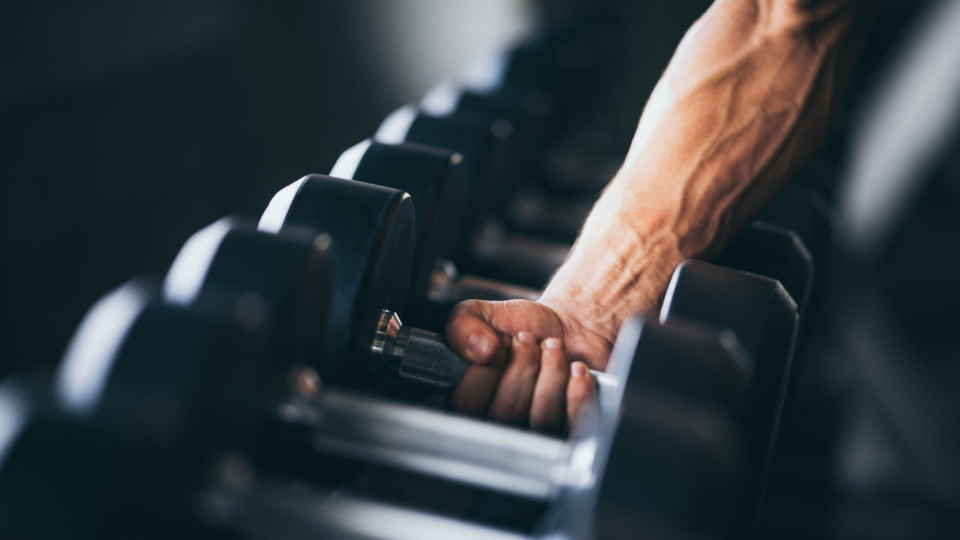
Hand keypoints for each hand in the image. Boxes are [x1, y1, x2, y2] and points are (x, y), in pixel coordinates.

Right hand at [445, 298, 611, 433]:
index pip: (465, 405)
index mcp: (468, 404)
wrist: (568, 328)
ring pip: (541, 419)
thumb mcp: (481, 314)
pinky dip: (577, 392)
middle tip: (529, 340)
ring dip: (551, 372)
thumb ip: (462, 326)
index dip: (486, 369)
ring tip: (553, 348)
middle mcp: (498, 428)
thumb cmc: (522, 327)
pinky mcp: (571, 435)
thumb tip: (481, 350)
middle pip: (506, 414)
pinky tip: (575, 369)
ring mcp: (536, 437)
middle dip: (523, 365)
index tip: (500, 342)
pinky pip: (573, 425)